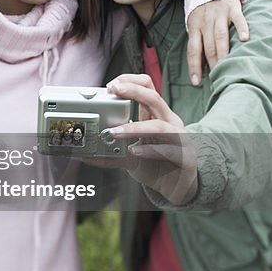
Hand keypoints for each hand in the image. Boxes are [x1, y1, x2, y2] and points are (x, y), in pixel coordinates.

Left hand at [107, 75, 197, 205]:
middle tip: (114, 91)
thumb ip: (113, 150)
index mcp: (158, 115)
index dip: (130, 81)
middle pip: (154, 98)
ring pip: (160, 125)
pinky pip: (168, 150)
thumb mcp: (131, 155)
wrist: (177, 189)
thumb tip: (86, 154)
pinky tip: (134, 151)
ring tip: (115, 132)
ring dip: (135, 128)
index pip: (148, 87)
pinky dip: (149, 150)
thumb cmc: (156, 165)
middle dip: (133, 91)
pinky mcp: (185, 156)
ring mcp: (180, 138)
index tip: (111, 85)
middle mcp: (170, 123)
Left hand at [186, 0, 249, 84]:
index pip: (193, 50)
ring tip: (227, 66)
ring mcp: (219, 14)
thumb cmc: (203, 11)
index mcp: (194, 26)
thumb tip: (198, 67)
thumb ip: (197, 40)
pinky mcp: (232, 7)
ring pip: (220, 35)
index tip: (196, 82)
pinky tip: (244, 39)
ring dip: (224, 51)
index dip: (194, 66)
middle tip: (217, 78)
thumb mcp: (195, 23)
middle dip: (212, 63)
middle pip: (208, 45)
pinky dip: (241, 28)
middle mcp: (205, 21)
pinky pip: (237, 19)